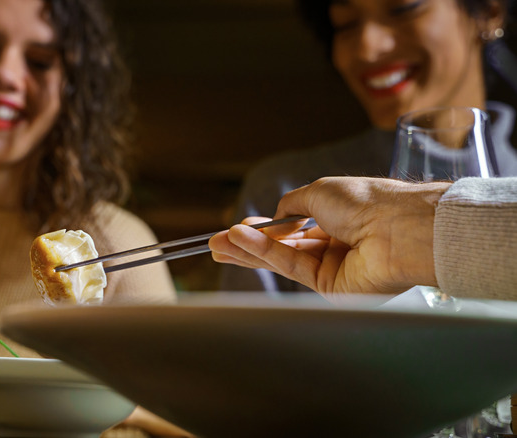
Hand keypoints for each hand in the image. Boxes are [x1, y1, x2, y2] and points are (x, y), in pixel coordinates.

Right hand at [209, 177, 450, 297]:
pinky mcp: (329, 287)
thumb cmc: (367, 201)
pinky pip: (290, 266)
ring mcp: (331, 269)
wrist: (397, 226)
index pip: (294, 229)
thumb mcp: (320, 191)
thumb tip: (276, 214)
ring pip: (281, 259)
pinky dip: (264, 252)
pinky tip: (240, 240)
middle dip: (247, 245)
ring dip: (247, 250)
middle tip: (216, 243)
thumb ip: (293, 204)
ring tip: (216, 245)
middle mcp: (334, 247)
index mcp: (338, 221)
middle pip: (282, 248)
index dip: (265, 228)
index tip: (238, 228)